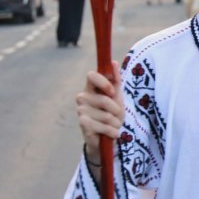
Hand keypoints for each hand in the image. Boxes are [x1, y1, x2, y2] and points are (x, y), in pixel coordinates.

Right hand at [76, 63, 123, 183]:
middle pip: (104, 99)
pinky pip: (103, 126)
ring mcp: (81, 110)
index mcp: (91, 88)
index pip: (91, 75)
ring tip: (113, 125)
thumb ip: (116, 80)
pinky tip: (111, 133)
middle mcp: (82, 97)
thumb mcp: (117, 96)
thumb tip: (113, 62)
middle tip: (117, 115)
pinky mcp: (82, 123)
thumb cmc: (112, 113)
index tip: (112, 92)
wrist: (108, 135)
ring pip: (106, 115)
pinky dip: (112, 131)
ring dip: (116, 123)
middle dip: (117, 110)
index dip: (104, 83)